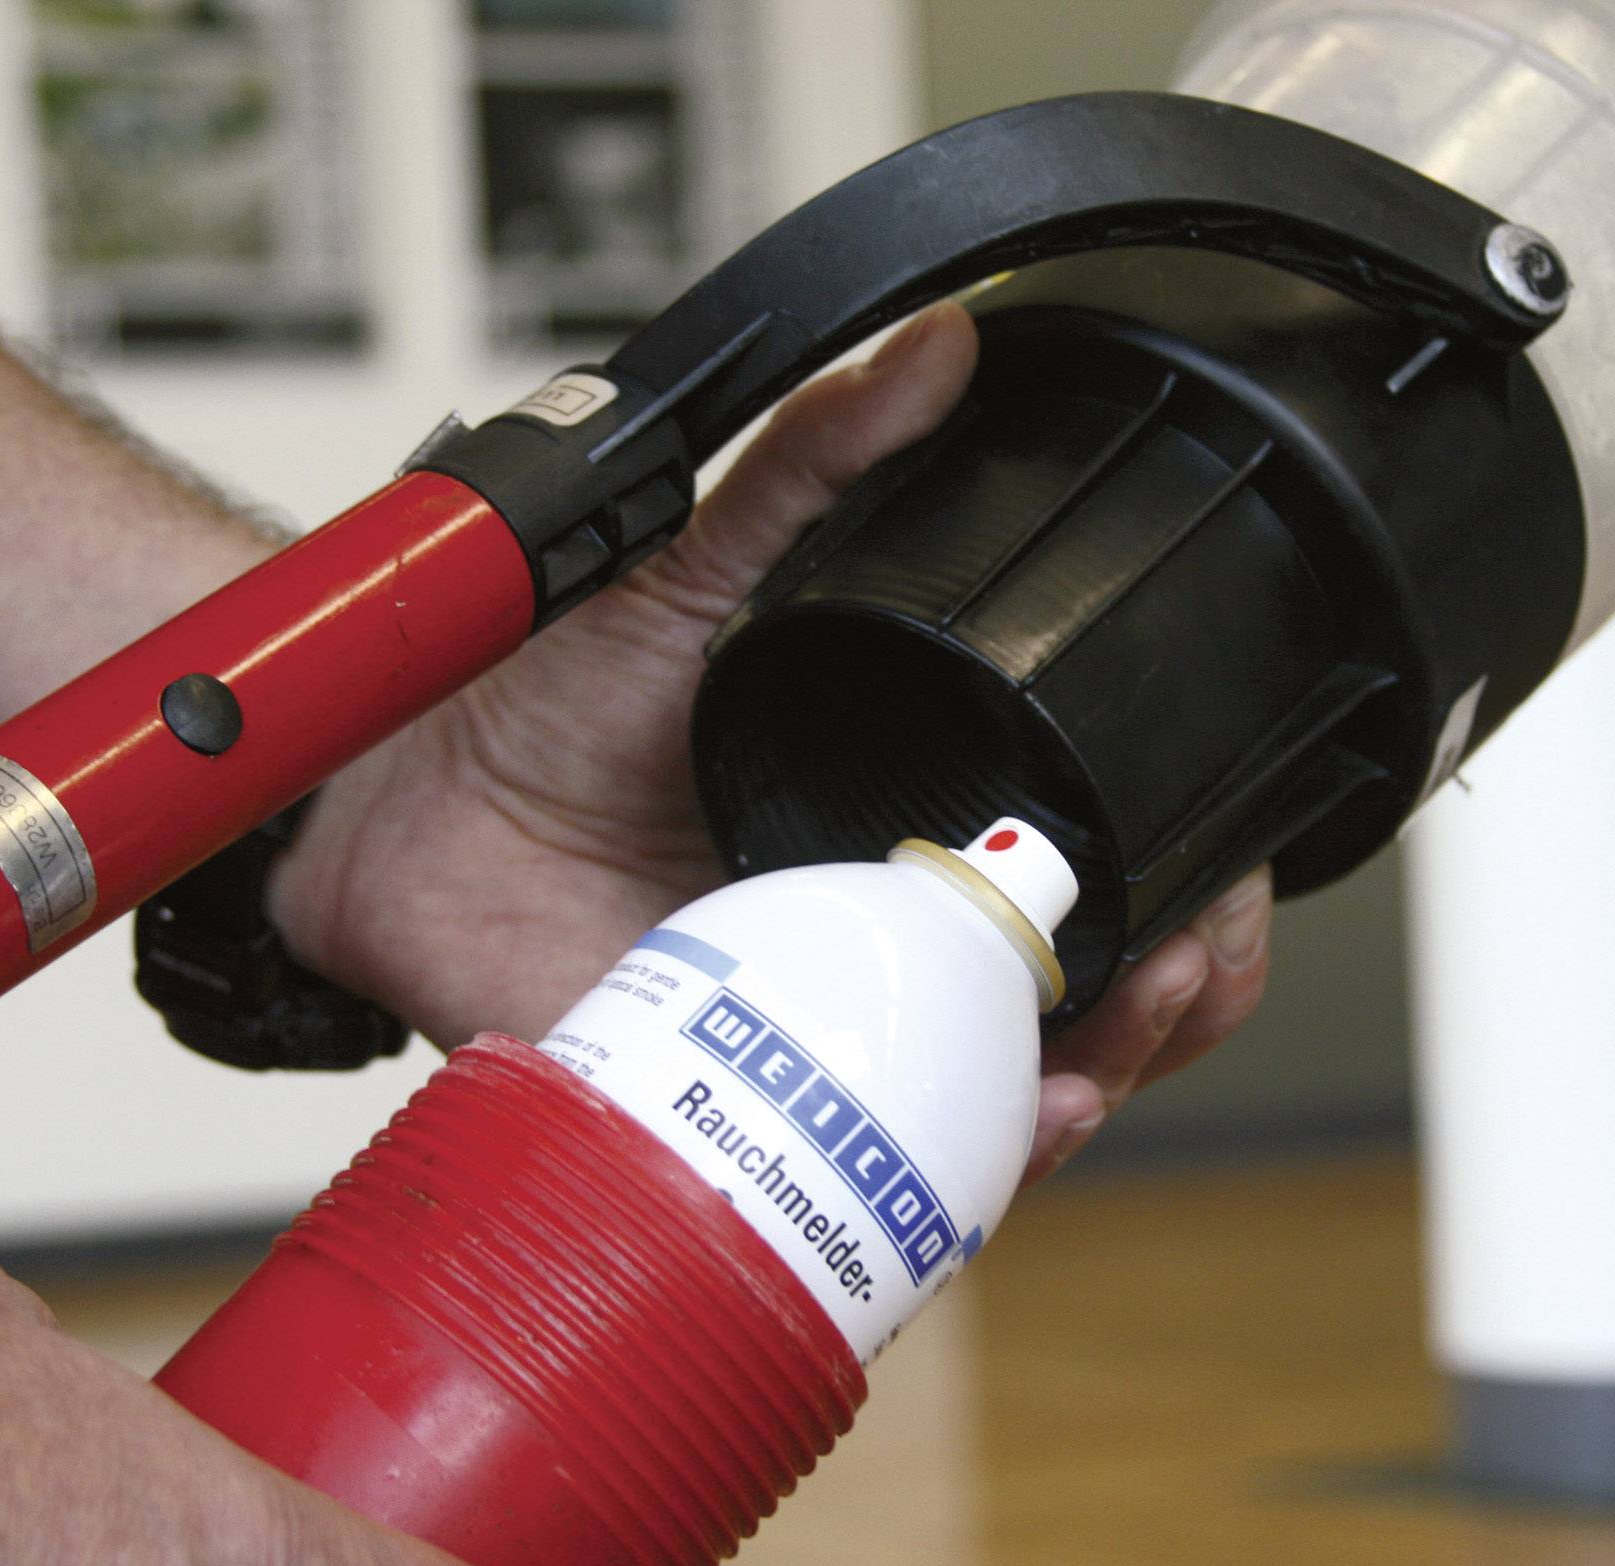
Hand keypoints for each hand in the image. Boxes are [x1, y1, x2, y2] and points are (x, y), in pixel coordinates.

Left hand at [272, 304, 1272, 1183]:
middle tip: (1180, 968)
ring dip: (1107, 1081)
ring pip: (1021, 1092)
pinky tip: (1022, 1122)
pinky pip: (900, 1167)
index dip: (1196, 878)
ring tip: (1110, 1049)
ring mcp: (836, 1025)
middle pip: (1098, 993)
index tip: (1219, 873)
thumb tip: (936, 350)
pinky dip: (983, 1164)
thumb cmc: (537, 698)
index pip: (1104, 858)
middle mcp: (893, 928)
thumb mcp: (698, 563)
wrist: (395, 805)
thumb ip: (817, 462)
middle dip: (1185, 993)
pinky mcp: (764, 1106)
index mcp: (911, 805)